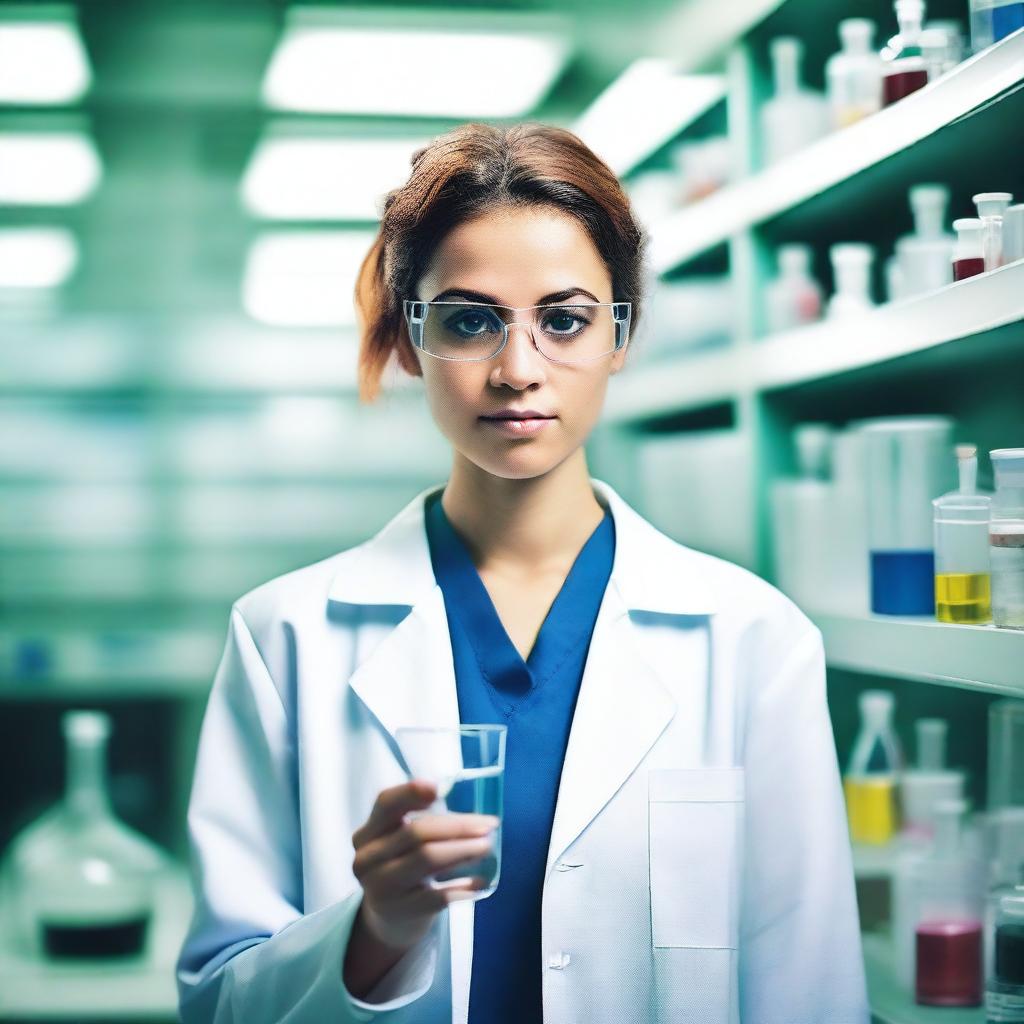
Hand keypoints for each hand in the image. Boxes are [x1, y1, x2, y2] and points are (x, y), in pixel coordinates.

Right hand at [350, 779, 498, 952]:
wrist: (390, 920)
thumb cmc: (404, 867)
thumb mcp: (401, 843)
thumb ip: (424, 821)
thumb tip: (472, 817)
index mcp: (367, 833)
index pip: (385, 804)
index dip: (410, 793)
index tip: (439, 788)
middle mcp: (367, 859)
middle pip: (416, 831)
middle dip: (457, 825)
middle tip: (488, 824)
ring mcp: (380, 888)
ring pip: (427, 859)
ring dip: (463, 849)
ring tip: (486, 845)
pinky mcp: (399, 913)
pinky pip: (437, 896)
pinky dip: (461, 887)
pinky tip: (479, 882)